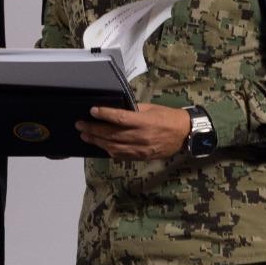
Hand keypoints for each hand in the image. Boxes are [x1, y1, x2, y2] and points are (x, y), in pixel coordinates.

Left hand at [77, 104, 192, 160]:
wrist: (185, 134)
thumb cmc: (167, 117)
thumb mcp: (151, 108)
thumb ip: (133, 110)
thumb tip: (115, 108)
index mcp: (144, 122)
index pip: (120, 118)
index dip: (105, 114)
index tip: (92, 110)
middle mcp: (141, 136)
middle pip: (112, 134)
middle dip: (93, 129)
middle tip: (80, 125)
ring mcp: (141, 149)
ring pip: (113, 146)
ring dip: (97, 141)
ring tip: (85, 136)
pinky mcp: (141, 157)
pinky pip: (121, 155)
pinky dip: (109, 150)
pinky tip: (100, 146)